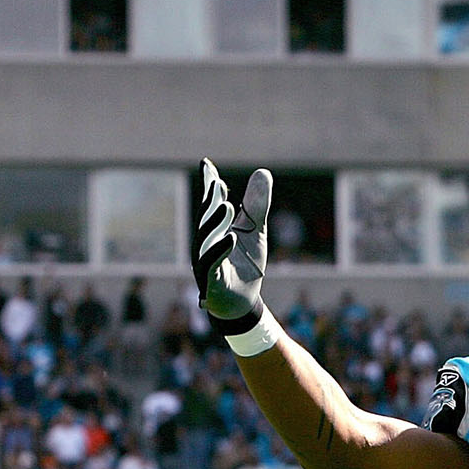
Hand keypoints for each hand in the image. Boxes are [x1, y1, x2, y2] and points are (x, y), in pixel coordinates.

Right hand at [193, 158, 272, 320]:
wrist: (243, 304)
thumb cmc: (246, 266)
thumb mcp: (257, 232)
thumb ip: (257, 205)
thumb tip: (263, 172)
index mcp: (213, 233)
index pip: (209, 206)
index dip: (208, 187)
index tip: (207, 165)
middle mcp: (205, 246)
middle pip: (206, 222)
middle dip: (210, 203)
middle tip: (218, 184)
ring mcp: (205, 265)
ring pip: (206, 242)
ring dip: (215, 224)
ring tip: (227, 205)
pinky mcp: (211, 284)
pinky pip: (212, 266)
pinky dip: (220, 251)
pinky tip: (232, 237)